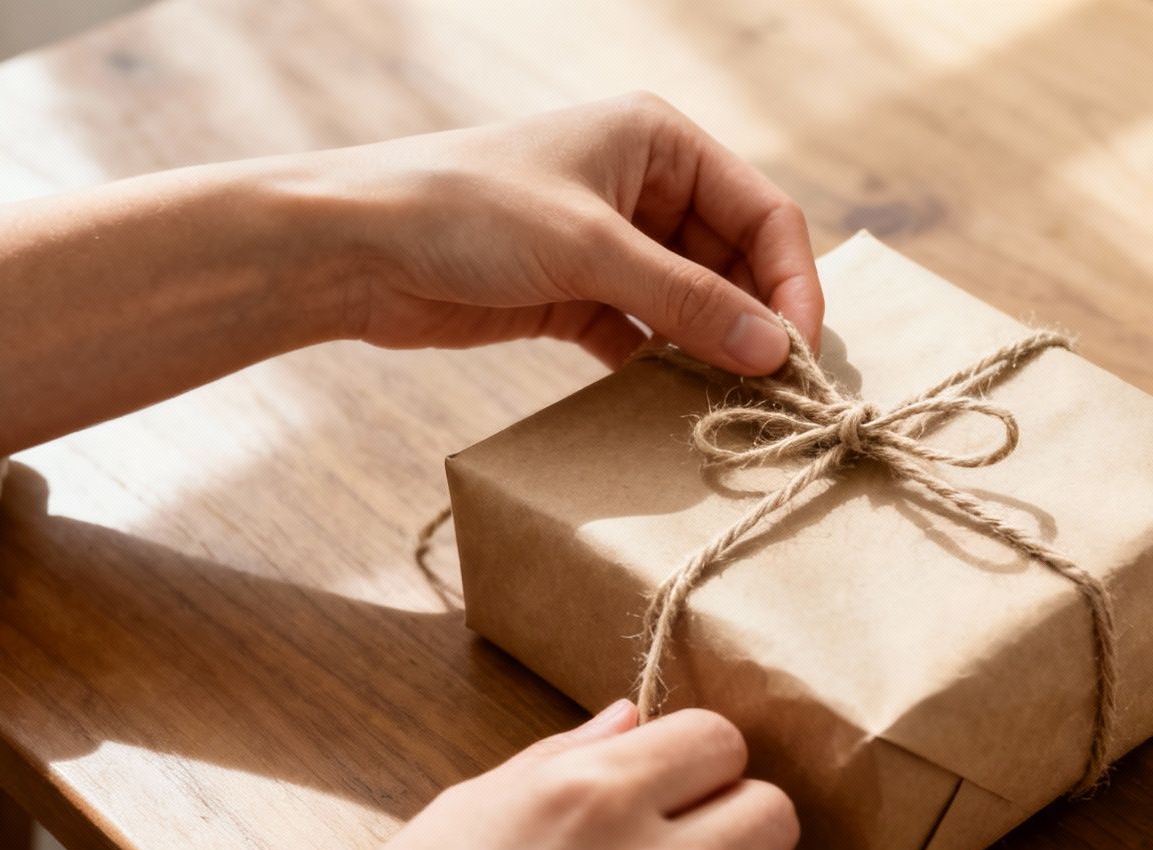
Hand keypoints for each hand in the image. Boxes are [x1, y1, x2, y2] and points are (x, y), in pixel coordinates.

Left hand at [324, 92, 822, 370]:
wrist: (351, 248)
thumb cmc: (464, 212)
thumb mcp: (589, 250)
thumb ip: (687, 300)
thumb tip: (777, 351)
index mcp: (659, 141)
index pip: (763, 213)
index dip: (791, 283)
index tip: (801, 355)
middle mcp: (645, 186)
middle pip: (736, 263)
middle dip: (757, 323)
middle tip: (778, 394)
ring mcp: (612, 244)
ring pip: (695, 303)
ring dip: (713, 350)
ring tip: (733, 404)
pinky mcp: (579, 296)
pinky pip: (648, 336)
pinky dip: (665, 368)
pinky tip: (674, 405)